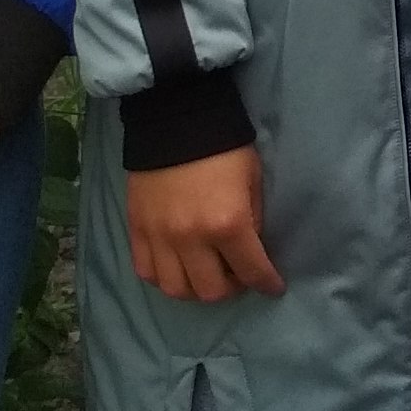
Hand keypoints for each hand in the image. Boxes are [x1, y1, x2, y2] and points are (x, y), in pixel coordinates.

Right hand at [125, 145, 281, 305]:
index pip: (252, 271)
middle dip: (232, 288)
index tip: (273, 287)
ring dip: (196, 289)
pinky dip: (164, 277)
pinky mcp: (137, 230)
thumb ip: (253, 220)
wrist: (175, 120)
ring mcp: (160, 237)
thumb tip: (250, 248)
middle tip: (238, 275)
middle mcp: (192, 238)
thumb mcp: (253, 181)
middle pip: (211, 291)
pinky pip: (146, 271)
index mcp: (228, 223)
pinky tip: (177, 267)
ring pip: (176, 289)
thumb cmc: (224, 148)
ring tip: (206, 275)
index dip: (267, 284)